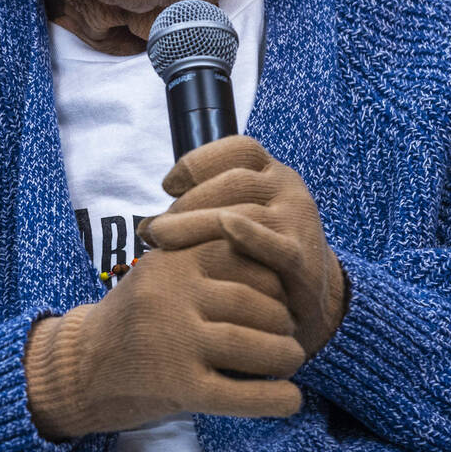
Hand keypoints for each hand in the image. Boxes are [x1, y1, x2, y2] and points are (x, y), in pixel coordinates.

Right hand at [24, 238, 305, 440]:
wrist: (82, 365)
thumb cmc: (137, 316)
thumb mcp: (163, 271)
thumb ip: (208, 260)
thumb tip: (283, 270)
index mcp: (172, 259)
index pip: (243, 258)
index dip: (274, 279)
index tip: (281, 295)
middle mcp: (171, 295)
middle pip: (253, 303)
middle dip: (283, 319)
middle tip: (291, 331)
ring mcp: (173, 341)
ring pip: (252, 346)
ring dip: (285, 355)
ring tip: (291, 358)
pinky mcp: (177, 386)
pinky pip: (238, 394)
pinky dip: (273, 399)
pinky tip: (292, 400)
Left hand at [139, 136, 345, 358]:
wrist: (306, 301)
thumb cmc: (255, 254)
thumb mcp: (232, 221)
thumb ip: (195, 215)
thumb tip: (144, 228)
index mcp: (271, 173)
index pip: (239, 150)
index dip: (199, 161)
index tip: (168, 186)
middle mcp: (288, 189)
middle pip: (233, 182)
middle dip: (188, 204)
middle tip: (155, 230)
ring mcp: (297, 222)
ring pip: (243, 212)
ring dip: (195, 224)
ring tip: (161, 241)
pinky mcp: (302, 259)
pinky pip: (274, 244)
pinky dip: (249, 235)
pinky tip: (225, 230)